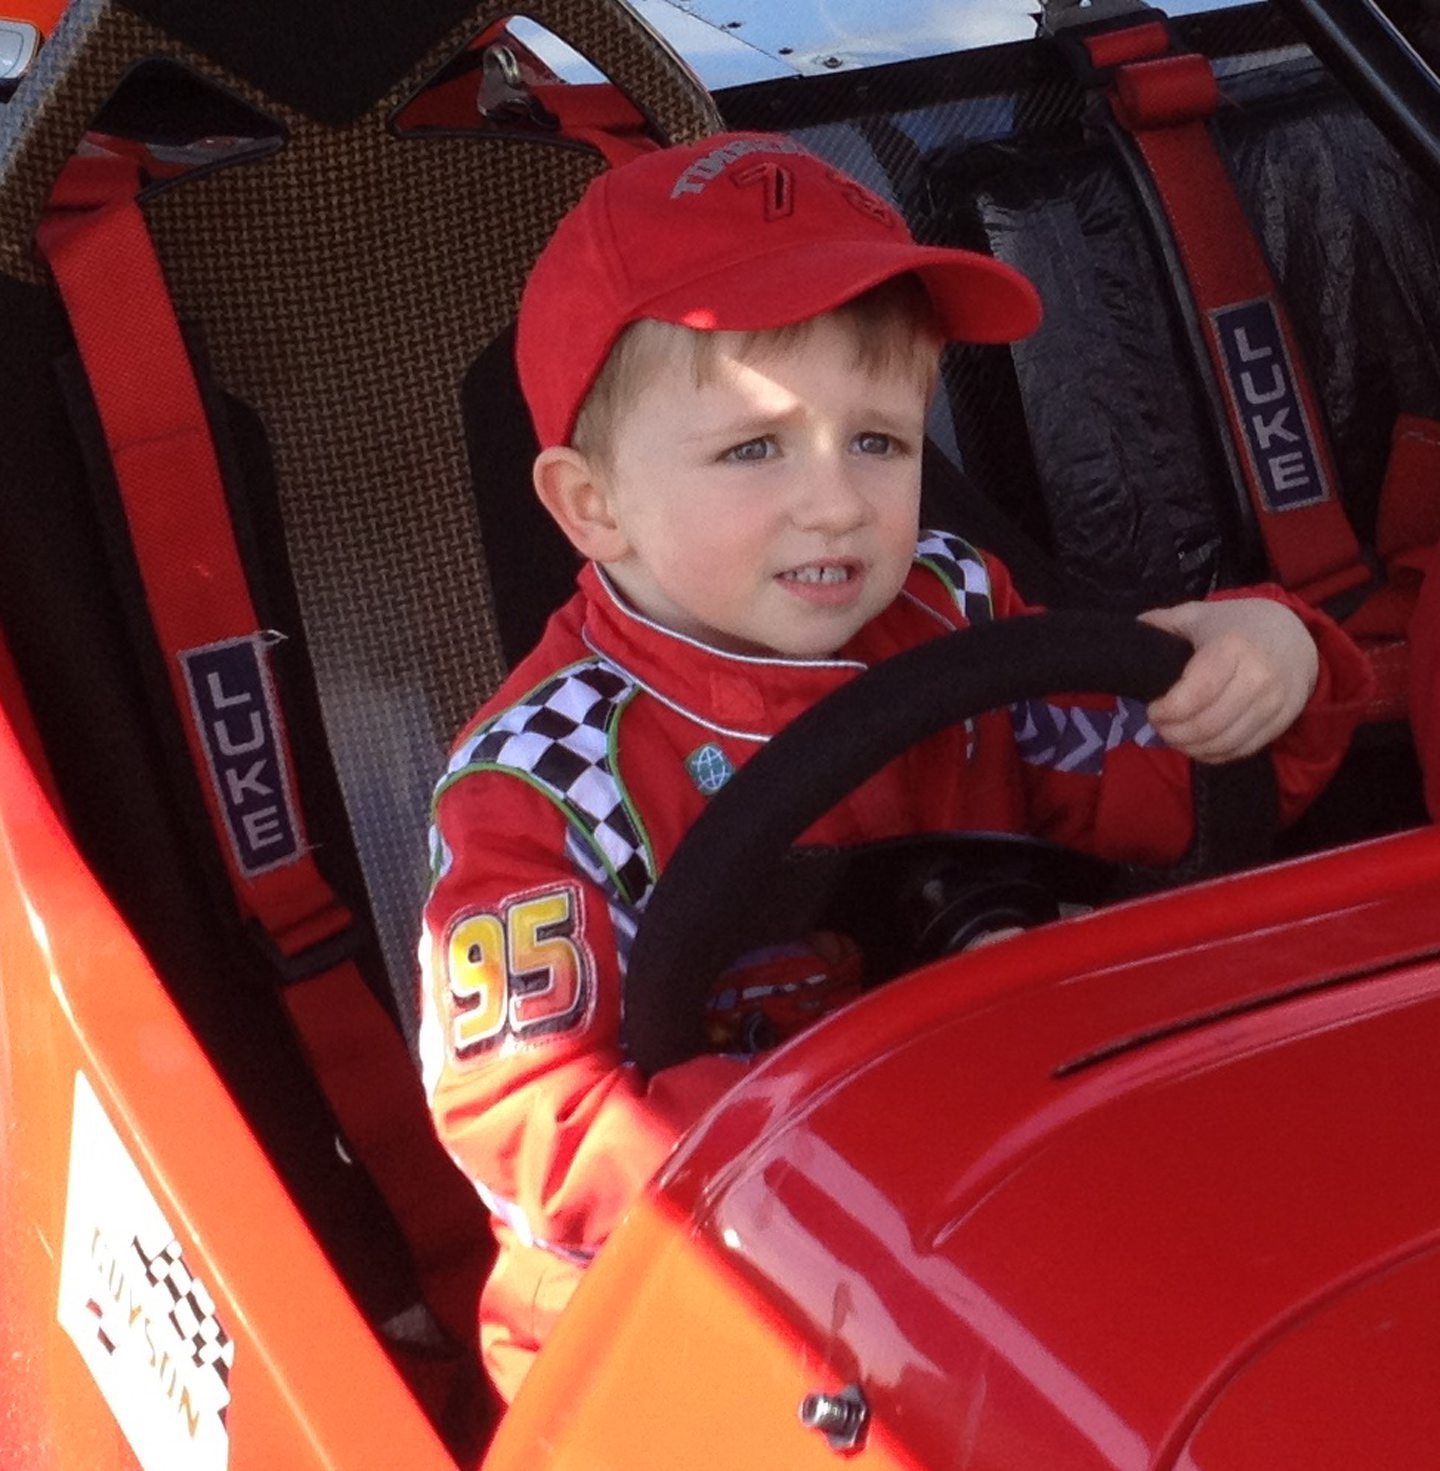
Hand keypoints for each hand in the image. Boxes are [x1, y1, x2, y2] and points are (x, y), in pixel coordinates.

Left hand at [1138, 598, 1318, 762]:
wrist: (1294, 634)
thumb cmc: (1237, 625)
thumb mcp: (1199, 615)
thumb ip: (1163, 623)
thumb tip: (1131, 629)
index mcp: (1232, 648)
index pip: (1195, 695)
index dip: (1167, 712)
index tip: (1152, 710)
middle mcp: (1258, 677)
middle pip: (1207, 725)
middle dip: (1174, 733)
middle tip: (1160, 727)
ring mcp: (1275, 702)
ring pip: (1224, 743)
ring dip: (1192, 748)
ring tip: (1177, 737)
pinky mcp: (1284, 721)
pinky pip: (1244, 750)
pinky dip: (1216, 755)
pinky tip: (1201, 745)